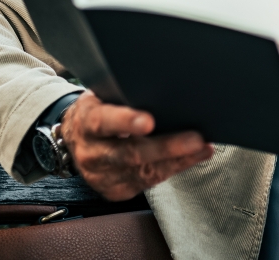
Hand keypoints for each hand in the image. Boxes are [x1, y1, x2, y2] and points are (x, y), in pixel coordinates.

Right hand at [62, 91, 213, 200]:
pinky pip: (147, 183)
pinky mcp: (115, 190)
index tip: (149, 121)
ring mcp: (102, 176)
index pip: (103, 121)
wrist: (76, 139)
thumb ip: (125, 96)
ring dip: (178, 160)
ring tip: (202, 148)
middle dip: (166, 147)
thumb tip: (163, 88)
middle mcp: (91, 153)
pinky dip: (173, 169)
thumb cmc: (99, 111)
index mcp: (86, 122)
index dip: (126, 121)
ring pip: (143, 172)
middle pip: (130, 154)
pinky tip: (192, 159)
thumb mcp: (103, 96)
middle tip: (194, 139)